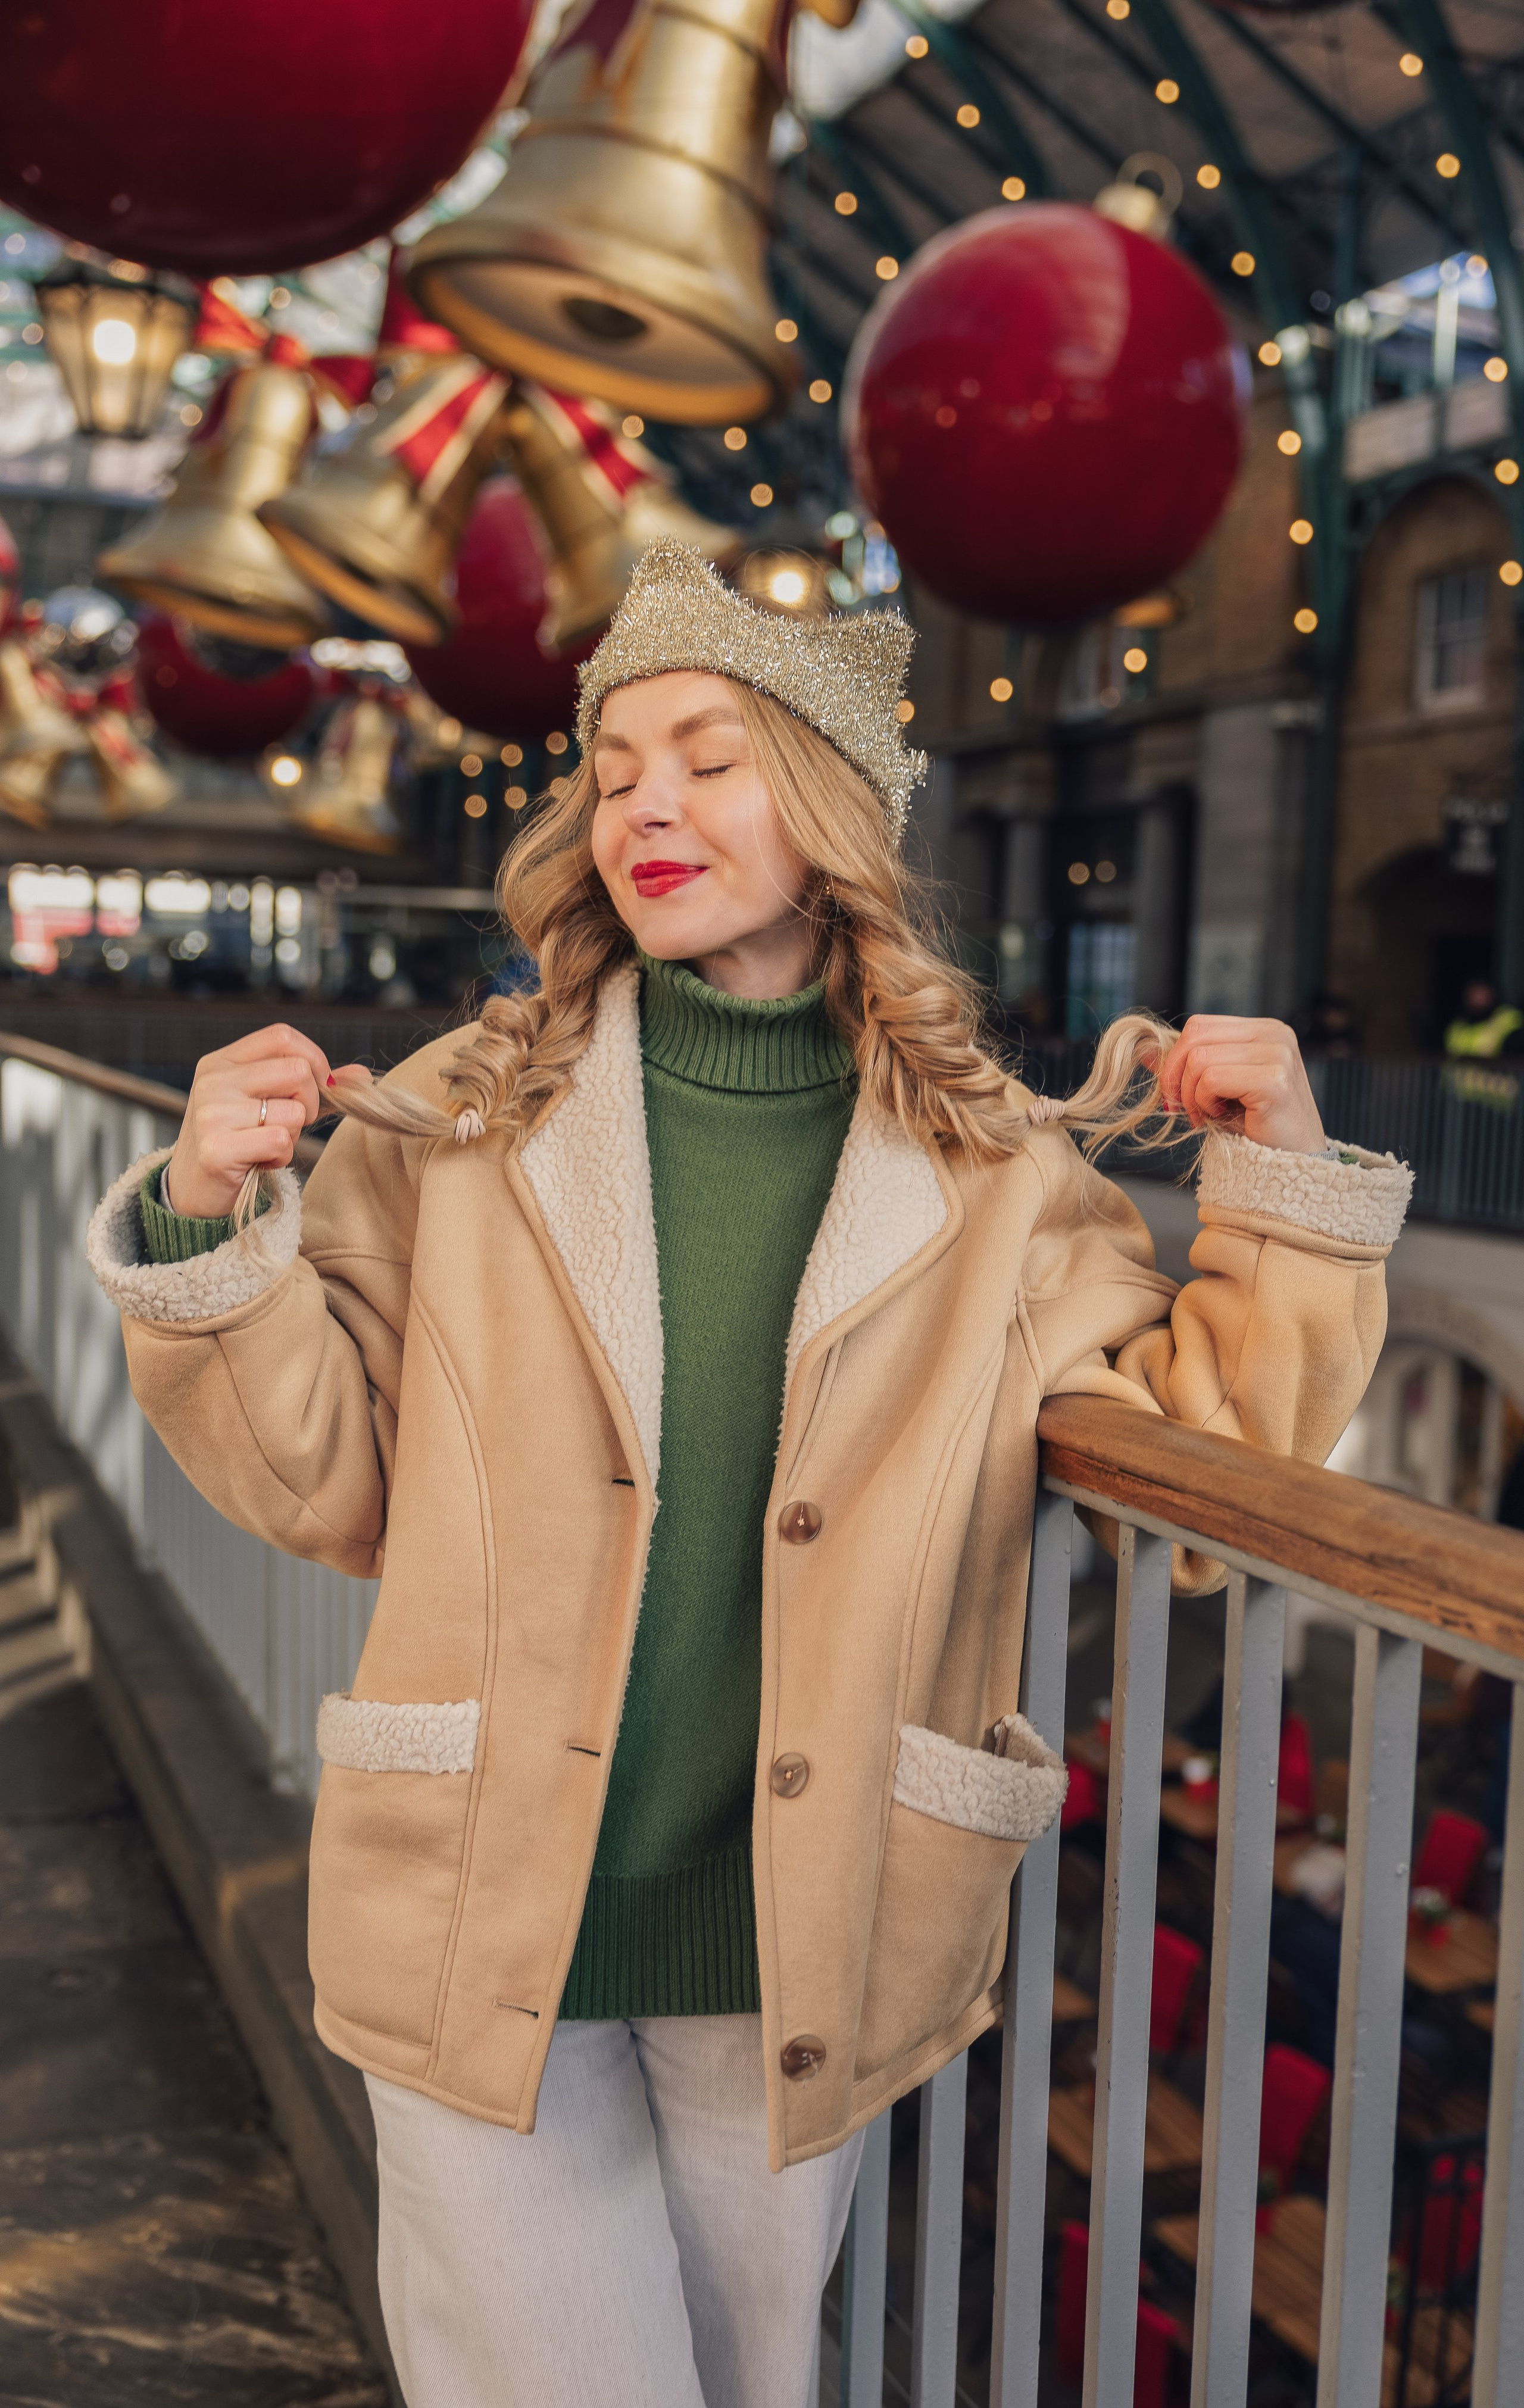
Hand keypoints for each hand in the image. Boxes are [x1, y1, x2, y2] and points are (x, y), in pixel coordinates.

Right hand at [163, 1024, 370, 1219]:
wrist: (192, 1192)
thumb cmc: (237, 1143)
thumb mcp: (266, 1104)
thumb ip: (312, 1087)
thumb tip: (362, 1075)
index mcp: (222, 1062)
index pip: (282, 1036)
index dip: (314, 1060)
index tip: (318, 1088)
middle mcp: (213, 1081)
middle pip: (296, 1071)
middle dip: (310, 1103)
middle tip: (290, 1125)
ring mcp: (211, 1113)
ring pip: (293, 1111)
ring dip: (292, 1136)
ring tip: (264, 1146)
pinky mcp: (216, 1148)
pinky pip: (280, 1141)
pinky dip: (280, 1157)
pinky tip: (258, 1162)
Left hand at [1153, 1016, 1325, 1153]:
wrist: (1291, 1164)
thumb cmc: (1255, 1127)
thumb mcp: (1214, 1090)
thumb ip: (1184, 1066)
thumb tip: (1144, 1049)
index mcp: (1263, 1030)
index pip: (1199, 1026)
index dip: (1176, 1060)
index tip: (1178, 1094)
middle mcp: (1274, 1034)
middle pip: (1194, 1037)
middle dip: (1176, 1077)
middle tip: (1185, 1109)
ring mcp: (1278, 1054)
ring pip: (1199, 1059)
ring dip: (1192, 1096)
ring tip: (1209, 1116)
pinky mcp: (1274, 1080)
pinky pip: (1212, 1079)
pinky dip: (1205, 1103)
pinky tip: (1223, 1117)